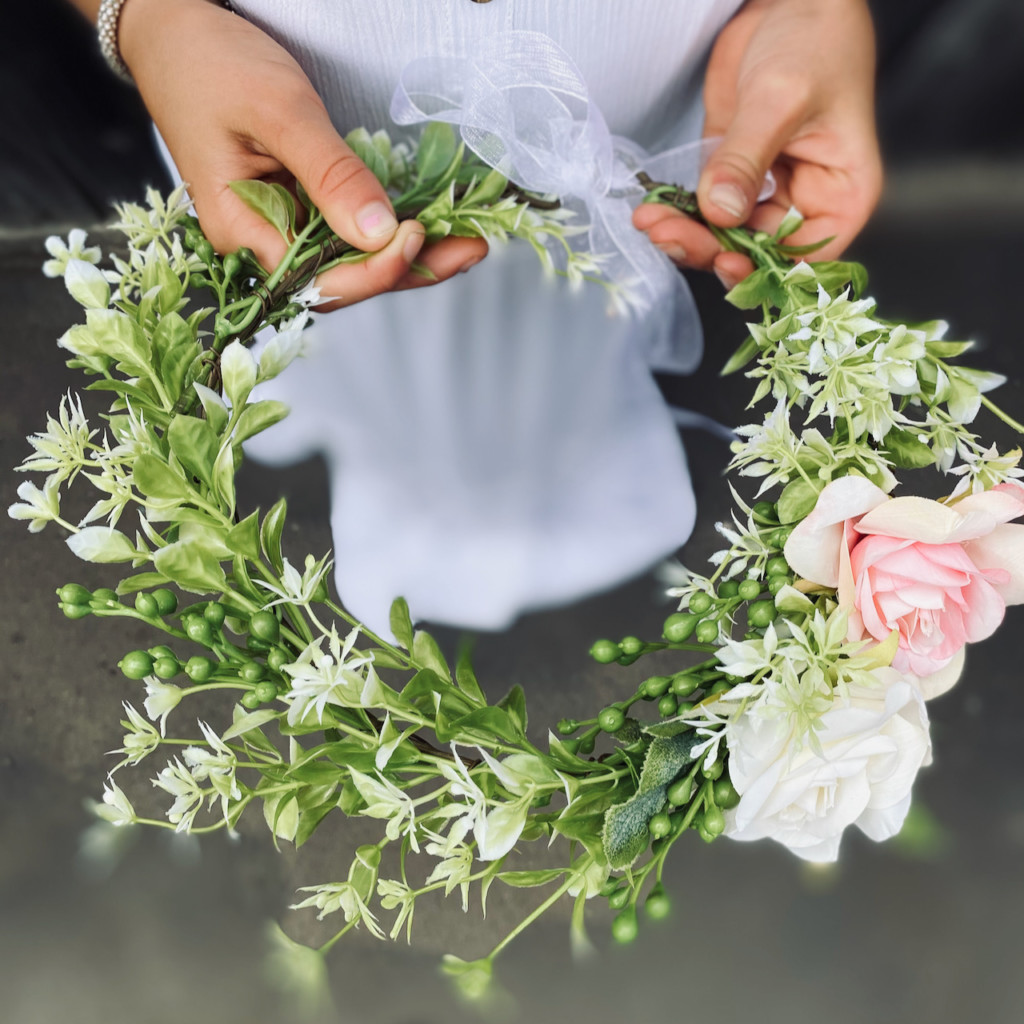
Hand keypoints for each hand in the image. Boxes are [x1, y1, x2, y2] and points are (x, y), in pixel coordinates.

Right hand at [119, 0, 486, 309]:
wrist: (173, 31)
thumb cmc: (211, 63)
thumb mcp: (278, 110)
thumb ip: (330, 174)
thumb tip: (380, 234)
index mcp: (242, 230)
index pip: (319, 279)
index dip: (376, 270)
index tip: (419, 235)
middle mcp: (262, 240)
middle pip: (345, 278)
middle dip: (411, 268)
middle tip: (473, 248)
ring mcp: (281, 224)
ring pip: (353, 258)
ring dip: (411, 254)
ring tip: (468, 242)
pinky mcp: (298, 205)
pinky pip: (348, 230)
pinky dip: (391, 230)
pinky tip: (433, 225)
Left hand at [633, 0, 881, 288]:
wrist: (788, 0)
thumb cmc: (815, 40)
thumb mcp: (781, 99)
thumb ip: (747, 159)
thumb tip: (721, 212)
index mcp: (841, 197)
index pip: (806, 258)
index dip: (765, 270)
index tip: (723, 260)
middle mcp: (805, 203)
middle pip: (756, 252)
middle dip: (709, 248)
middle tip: (666, 235)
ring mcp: (765, 191)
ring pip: (724, 235)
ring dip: (686, 234)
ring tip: (650, 221)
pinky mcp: (732, 174)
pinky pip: (704, 209)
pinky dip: (679, 212)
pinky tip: (652, 209)